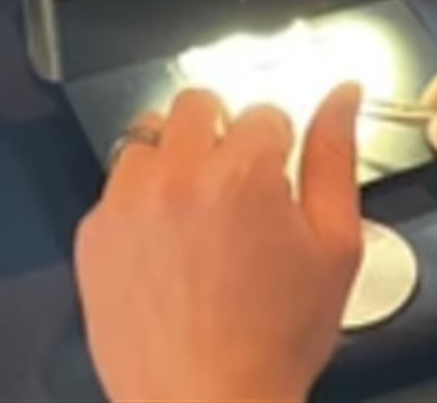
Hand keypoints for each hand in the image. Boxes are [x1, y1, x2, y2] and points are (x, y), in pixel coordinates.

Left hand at [75, 84, 362, 402]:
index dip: (277, 149)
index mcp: (243, 173)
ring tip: (196, 209)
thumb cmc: (273, 341)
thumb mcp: (335, 246)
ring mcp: (128, 205)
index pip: (263, 113)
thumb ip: (337, 156)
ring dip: (174, 158)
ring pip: (148, 136)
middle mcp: (179, 177)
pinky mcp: (93, 237)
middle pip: (198, 104)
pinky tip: (165, 243)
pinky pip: (114, 187)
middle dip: (223, 133)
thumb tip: (343, 96)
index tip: (275, 182)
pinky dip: (138, 202)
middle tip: (236, 184)